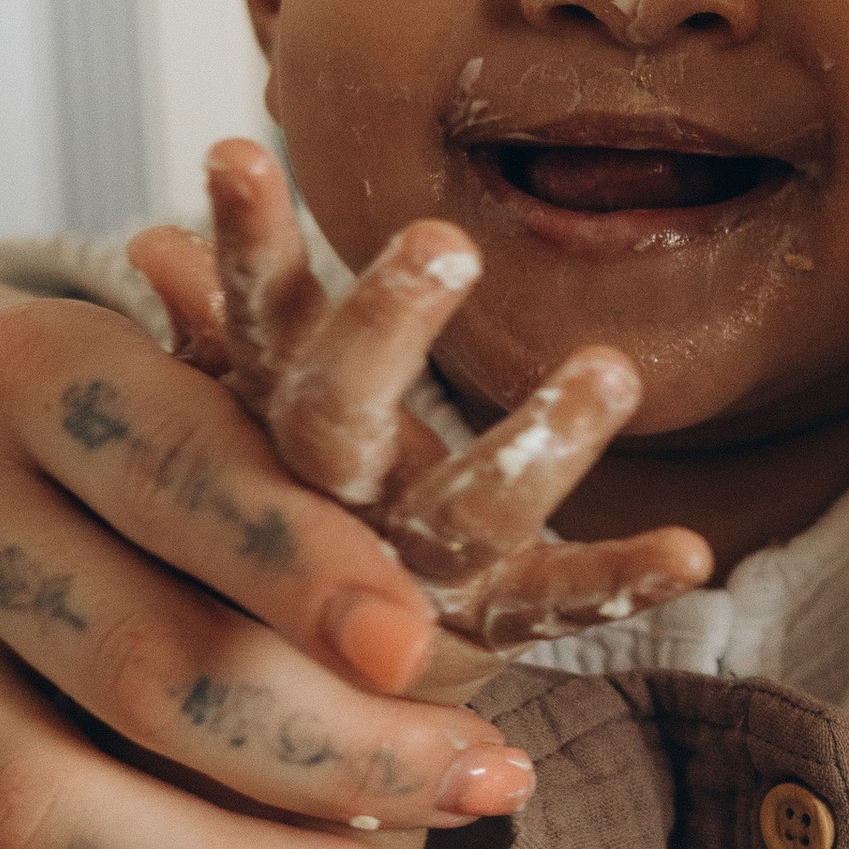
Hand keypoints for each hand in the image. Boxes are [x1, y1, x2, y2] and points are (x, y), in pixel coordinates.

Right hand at [0, 264, 534, 848]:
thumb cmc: (63, 413)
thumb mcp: (148, 360)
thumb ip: (273, 438)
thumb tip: (449, 551)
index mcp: (28, 377)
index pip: (182, 482)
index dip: (308, 572)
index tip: (428, 652)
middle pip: (143, 668)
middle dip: (337, 752)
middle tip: (489, 789)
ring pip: (42, 807)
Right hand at [130, 143, 710, 676]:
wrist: (271, 698)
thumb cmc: (257, 534)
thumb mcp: (224, 426)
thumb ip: (213, 342)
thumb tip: (156, 244)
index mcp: (266, 432)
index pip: (251, 325)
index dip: (244, 245)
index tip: (237, 150)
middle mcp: (328, 502)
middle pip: (337, 417)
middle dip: (385, 329)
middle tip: (443, 242)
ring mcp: (405, 569)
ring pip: (461, 511)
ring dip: (541, 441)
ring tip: (612, 368)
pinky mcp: (480, 623)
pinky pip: (551, 605)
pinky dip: (620, 580)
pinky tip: (691, 552)